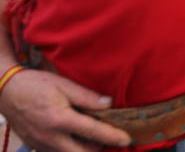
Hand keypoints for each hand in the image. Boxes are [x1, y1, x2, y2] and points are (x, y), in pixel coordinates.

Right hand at [0, 68, 131, 150]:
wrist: (7, 92)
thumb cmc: (36, 85)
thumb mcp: (64, 85)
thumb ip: (87, 97)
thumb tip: (109, 104)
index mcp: (60, 120)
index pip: (93, 132)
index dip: (112, 137)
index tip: (126, 139)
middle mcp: (50, 137)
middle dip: (99, 147)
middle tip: (110, 137)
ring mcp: (41, 144)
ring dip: (84, 150)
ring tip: (94, 137)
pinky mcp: (36, 146)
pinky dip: (70, 149)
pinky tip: (75, 138)